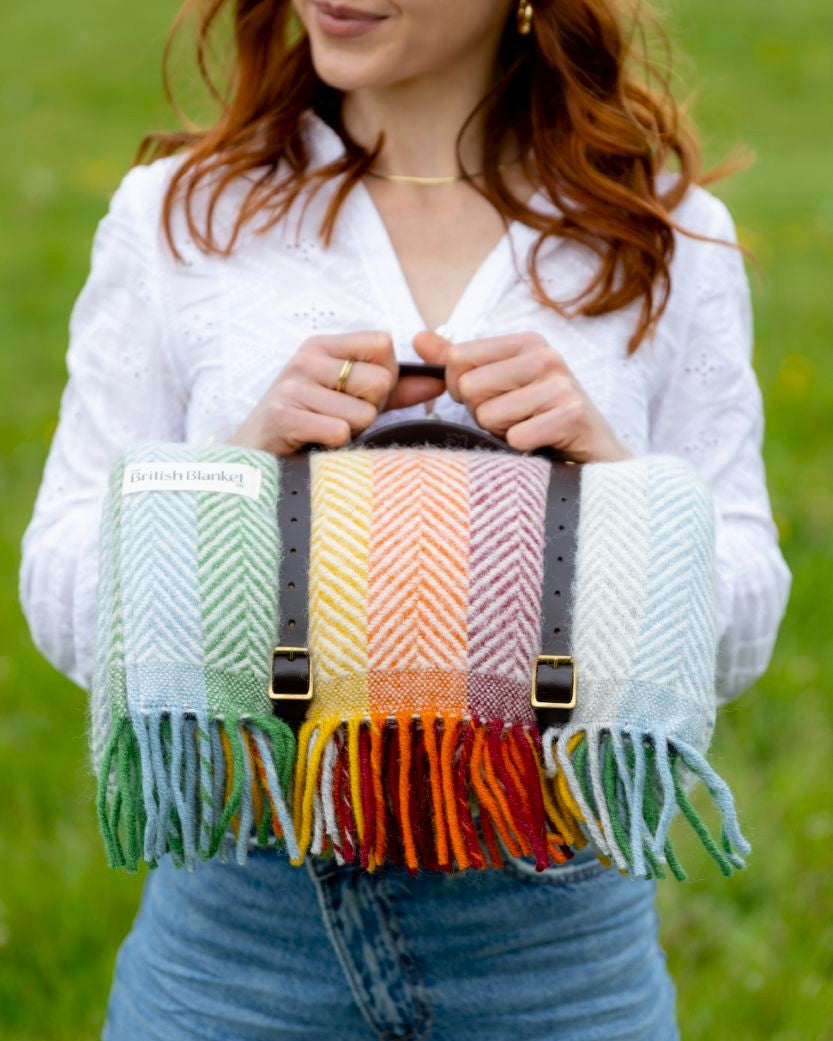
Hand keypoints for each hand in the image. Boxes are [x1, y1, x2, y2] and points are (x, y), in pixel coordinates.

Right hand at [227, 332, 443, 454]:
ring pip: (364, 412)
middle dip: (371, 409)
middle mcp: (306, 358)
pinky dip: (336, 446)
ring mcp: (292, 386)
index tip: (365, 395)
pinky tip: (315, 444)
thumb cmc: (309, 426)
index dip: (387, 375)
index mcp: (323, 346)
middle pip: (380, 379)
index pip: (383, 343)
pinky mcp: (284, 416)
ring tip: (325, 433)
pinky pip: (340, 431)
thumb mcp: (351, 400)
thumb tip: (441, 381)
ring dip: (353, 432)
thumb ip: (397, 390)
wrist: (254, 459)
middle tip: (342, 419)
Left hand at [412, 329, 632, 462]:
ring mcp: (561, 385)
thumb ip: (459, 363)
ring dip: (503, 434)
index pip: (457, 359)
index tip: (490, 399)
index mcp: (526, 342)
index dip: (461, 389)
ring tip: (530, 431)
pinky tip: (543, 446)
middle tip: (514, 420)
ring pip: (489, 416)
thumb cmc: (542, 419)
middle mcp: (545, 356)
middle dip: (482, 414)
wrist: (597, 457)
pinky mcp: (571, 416)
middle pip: (470, 388)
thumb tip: (418, 338)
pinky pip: (515, 438)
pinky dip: (522, 451)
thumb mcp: (502, 385)